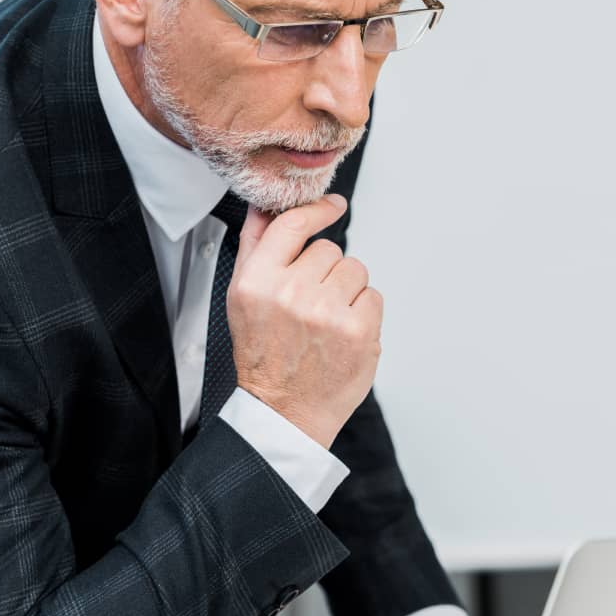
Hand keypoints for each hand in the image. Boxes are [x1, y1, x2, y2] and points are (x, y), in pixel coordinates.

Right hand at [227, 194, 381, 448]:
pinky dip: (363, 312)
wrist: (284, 411)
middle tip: (309, 304)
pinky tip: (342, 333)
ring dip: (346, 290)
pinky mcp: (359, 331)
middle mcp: (290, 293)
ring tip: (325, 319)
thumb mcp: (242, 296)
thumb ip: (256, 245)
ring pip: (355, 269)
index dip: (317, 210)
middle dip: (324, 271)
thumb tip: (265, 205)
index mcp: (257, 281)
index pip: (293, 224)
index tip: (332, 206)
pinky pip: (373, 295)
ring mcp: (327, 312)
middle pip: (329, 249)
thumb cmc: (264, 353)